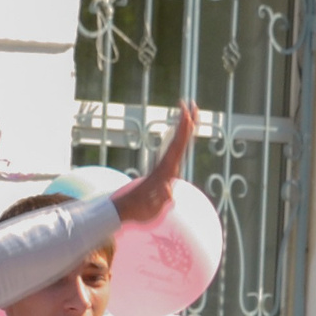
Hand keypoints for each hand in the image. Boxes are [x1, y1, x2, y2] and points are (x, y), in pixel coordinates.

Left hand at [112, 101, 199, 224]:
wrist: (124, 210)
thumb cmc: (139, 211)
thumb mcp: (152, 209)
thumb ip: (162, 200)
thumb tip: (168, 190)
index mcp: (164, 173)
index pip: (176, 149)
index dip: (183, 133)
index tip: (188, 117)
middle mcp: (165, 167)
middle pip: (178, 141)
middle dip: (185, 123)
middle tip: (192, 104)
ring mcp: (163, 168)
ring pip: (176, 144)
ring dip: (184, 128)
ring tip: (190, 113)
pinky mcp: (162, 172)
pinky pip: (174, 152)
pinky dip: (180, 140)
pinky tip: (183, 134)